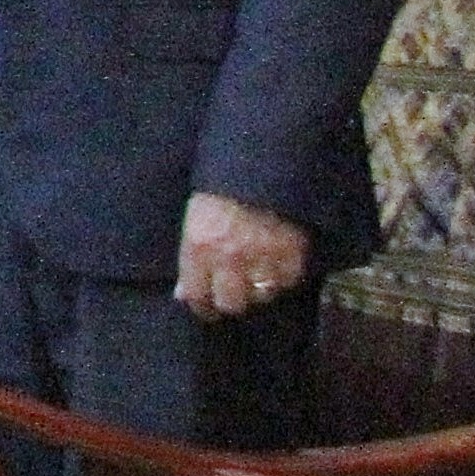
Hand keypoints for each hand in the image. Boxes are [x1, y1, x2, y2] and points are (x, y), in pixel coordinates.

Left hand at [178, 192, 310, 320]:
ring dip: (258, 290)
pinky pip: (287, 281)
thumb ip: (189, 257)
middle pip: (231, 303)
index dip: (201, 307)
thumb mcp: (193, 218)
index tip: (205, 309)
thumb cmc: (219, 188)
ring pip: (261, 296)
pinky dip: (282, 278)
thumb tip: (183, 293)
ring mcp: (263, 257)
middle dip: (230, 302)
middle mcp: (230, 258)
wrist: (260, 165)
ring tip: (255, 278)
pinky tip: (276, 268)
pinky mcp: (292, 253)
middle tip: (232, 296)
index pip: (196, 295)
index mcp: (199, 247)